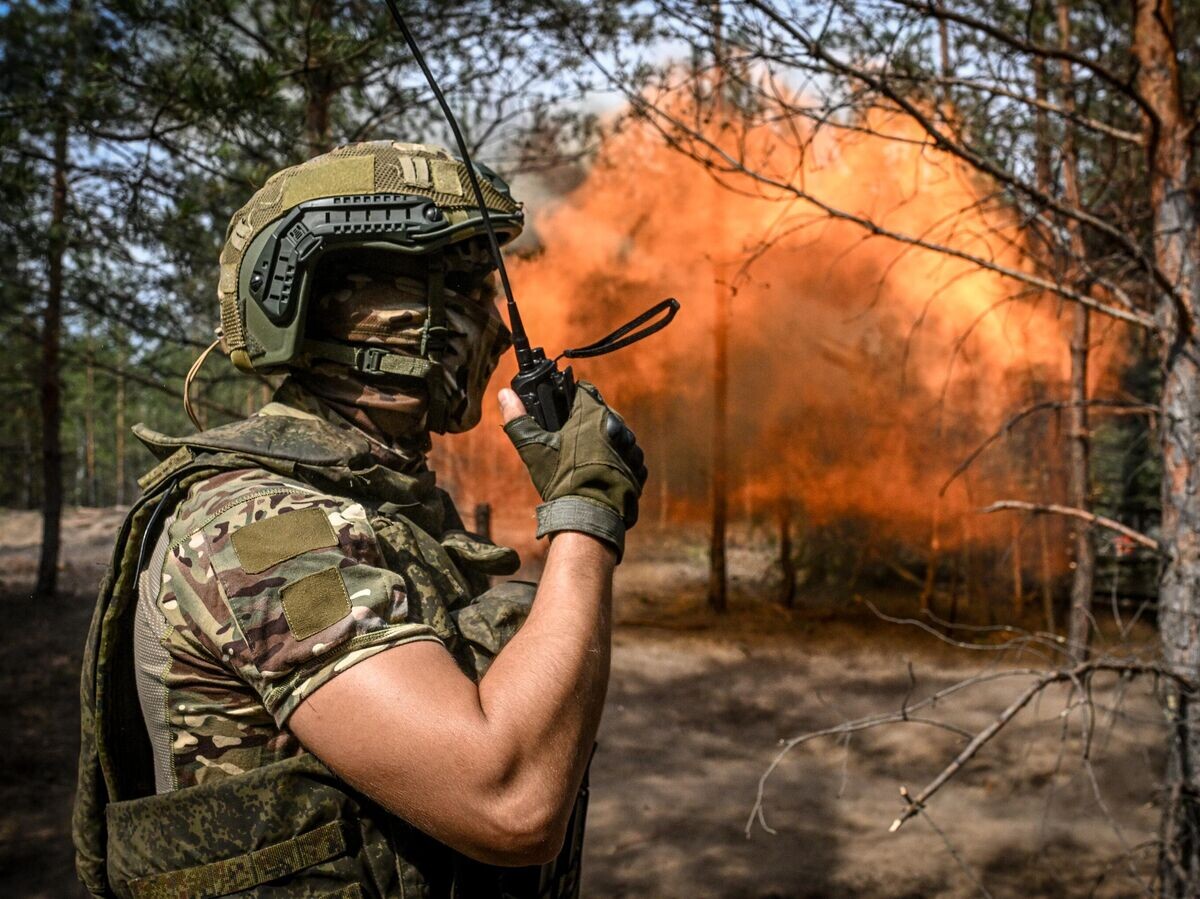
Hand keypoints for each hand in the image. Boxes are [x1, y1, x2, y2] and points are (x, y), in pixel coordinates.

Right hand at [499, 382, 646, 557]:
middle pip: (601, 413)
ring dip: (603, 442)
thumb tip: (503, 394)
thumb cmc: (561, 481)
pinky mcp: (639, 468)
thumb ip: (518, 418)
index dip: (571, 399)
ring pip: (615, 435)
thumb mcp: (533, 448)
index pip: (584, 391)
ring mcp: (632, 448)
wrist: (588, 517)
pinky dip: (616, 462)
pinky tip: (600, 474)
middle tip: (569, 442)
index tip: (562, 413)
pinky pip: (627, 457)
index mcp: (593, 414)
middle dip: (586, 422)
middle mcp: (618, 426)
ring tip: (584, 462)